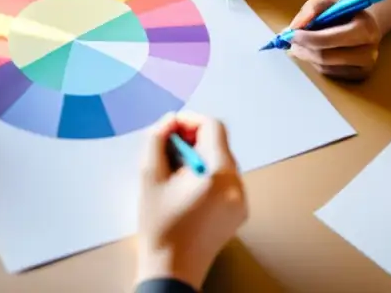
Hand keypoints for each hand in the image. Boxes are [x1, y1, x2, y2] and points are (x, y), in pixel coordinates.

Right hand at [136, 112, 247, 289]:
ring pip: (221, 161)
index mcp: (218, 173)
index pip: (213, 127)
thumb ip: (157, 139)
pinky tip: (186, 187)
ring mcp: (241, 200)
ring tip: (174, 170)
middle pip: (219, 143)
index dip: (189, 120)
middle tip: (167, 148)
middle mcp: (237, 184)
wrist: (172, 270)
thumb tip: (168, 121)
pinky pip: (225, 180)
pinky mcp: (238, 212)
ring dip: (199, 156)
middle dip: (192, 139)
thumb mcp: (149, 175)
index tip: (170, 128)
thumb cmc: (160, 225)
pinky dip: (207, 174)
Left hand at [286, 0, 382, 80]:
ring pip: (323, 67)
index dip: (306, 38)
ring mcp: (365, 67)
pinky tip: (316, 52)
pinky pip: (328, 74)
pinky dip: (316, 63)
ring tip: (302, 44)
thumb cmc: (344, 13)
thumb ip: (312, 8)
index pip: (329, 39)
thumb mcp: (329, 2)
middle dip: (302, 49)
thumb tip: (296, 26)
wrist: (365, 26)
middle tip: (289, 41)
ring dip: (307, 55)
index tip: (290, 33)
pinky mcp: (359, 77)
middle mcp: (369, 51)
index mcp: (366, 28)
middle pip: (324, 57)